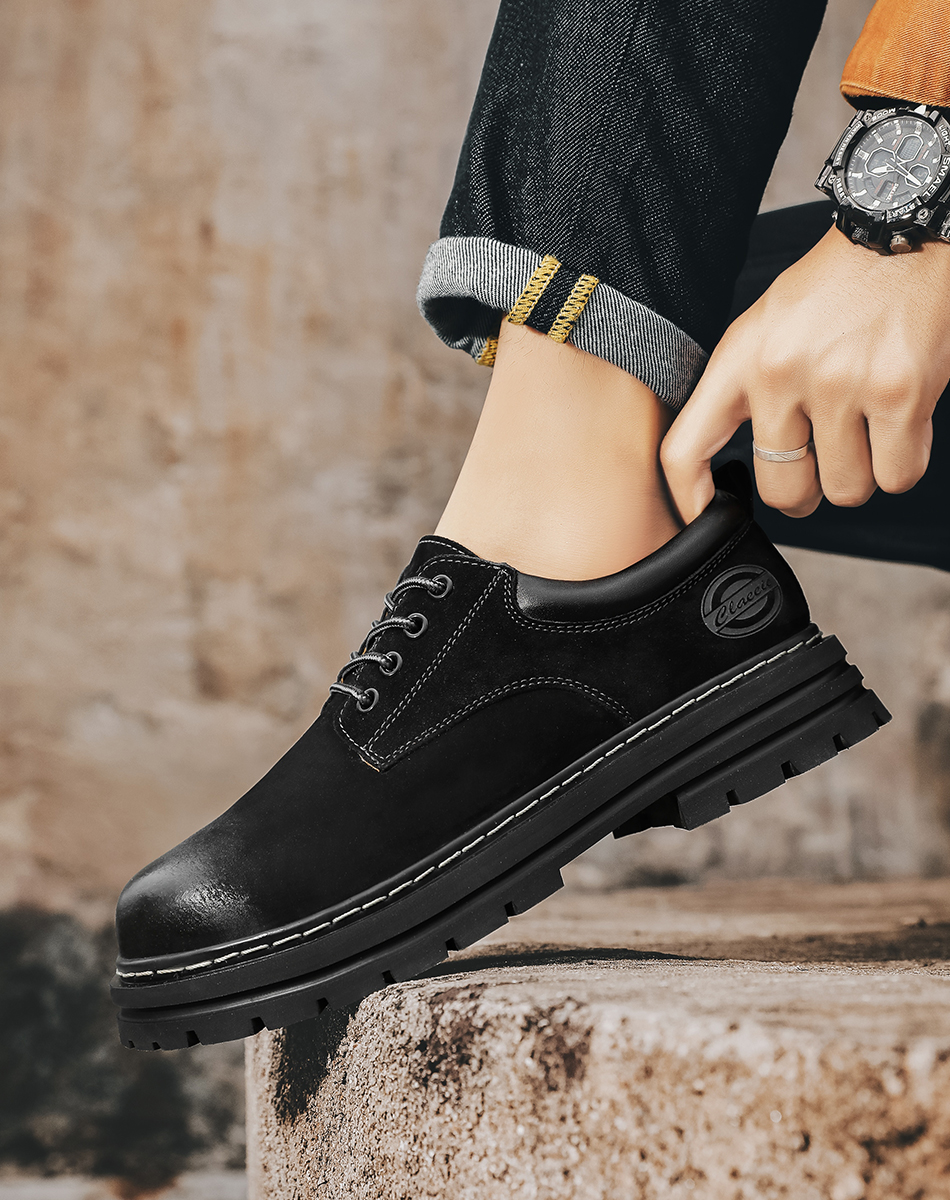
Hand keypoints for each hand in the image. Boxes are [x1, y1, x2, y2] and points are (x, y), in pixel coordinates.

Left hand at [661, 225, 949, 521]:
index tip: (704, 518)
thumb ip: (743, 392)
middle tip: (821, 465)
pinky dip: (901, 462)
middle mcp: (780, 374)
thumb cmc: (836, 288)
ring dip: (862, 472)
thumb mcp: (764, 329)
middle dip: (806, 492)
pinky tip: (899, 422)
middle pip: (782, 490)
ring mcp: (840, 385)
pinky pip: (896, 476)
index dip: (690, 499)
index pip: (685, 450)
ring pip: (845, 490)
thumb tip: (733, 468)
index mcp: (739, 359)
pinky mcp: (899, 393)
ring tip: (868, 424)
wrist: (903, 232)